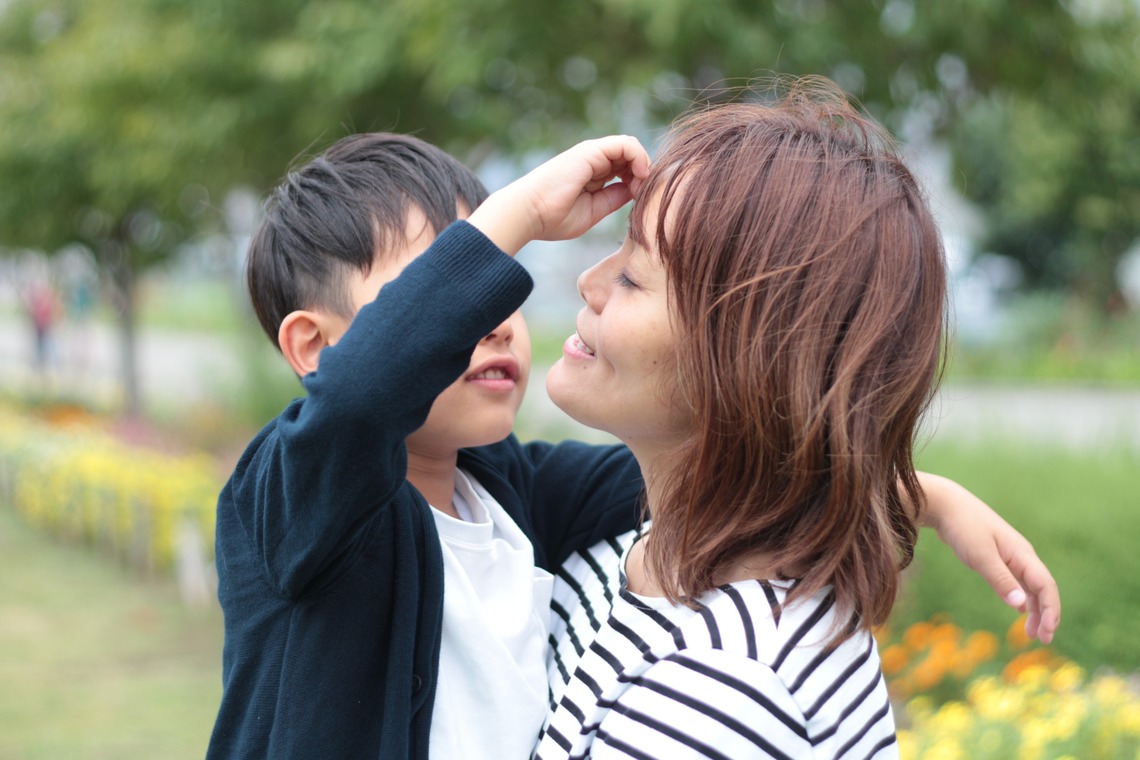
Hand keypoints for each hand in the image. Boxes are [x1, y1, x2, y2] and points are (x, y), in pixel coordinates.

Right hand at [467, 135, 649, 254]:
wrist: (529, 213)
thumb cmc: (553, 218)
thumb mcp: (593, 211)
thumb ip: (613, 199)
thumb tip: (634, 191)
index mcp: (592, 175)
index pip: (624, 169)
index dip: (638, 181)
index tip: (640, 198)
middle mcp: (592, 161)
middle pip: (629, 157)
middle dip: (643, 173)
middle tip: (642, 193)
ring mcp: (592, 154)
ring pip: (630, 147)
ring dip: (643, 165)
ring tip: (641, 184)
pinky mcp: (591, 151)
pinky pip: (625, 145)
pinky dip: (639, 157)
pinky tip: (639, 175)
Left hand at [918, 472, 1059, 643]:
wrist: (945, 504)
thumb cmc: (963, 528)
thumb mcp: (980, 556)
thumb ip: (1001, 579)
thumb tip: (1021, 606)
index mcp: (1022, 554)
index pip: (1046, 586)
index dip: (1050, 610)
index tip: (1046, 632)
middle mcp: (1021, 555)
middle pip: (1042, 588)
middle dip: (1046, 614)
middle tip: (1042, 639)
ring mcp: (1009, 555)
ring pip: (1029, 586)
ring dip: (1034, 609)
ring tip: (1031, 633)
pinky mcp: (996, 556)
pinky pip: (1017, 580)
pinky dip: (1021, 597)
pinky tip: (1019, 611)